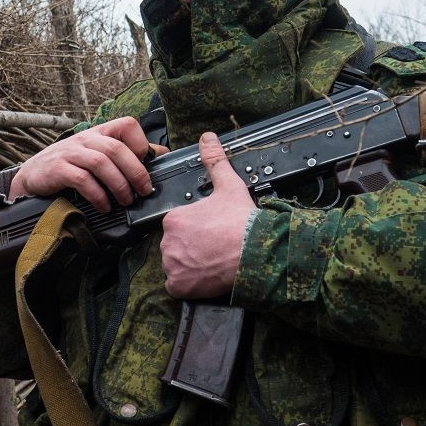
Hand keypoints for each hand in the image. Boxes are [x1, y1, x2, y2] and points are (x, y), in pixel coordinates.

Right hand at [9, 117, 167, 212]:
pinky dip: (98, 195)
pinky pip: (82, 179)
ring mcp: (71, 152)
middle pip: (117, 148)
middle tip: (144, 191)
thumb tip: (160, 153)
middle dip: (136, 172)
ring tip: (126, 201)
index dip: (141, 143)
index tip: (148, 164)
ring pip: (101, 163)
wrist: (33, 176)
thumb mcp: (98, 154)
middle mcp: (86, 138)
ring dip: (119, 185)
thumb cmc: (71, 166)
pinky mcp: (58, 169)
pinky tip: (104, 206)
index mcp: (100, 132)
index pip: (127, 124)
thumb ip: (125, 153)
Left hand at [161, 132, 255, 298]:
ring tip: (212, 261)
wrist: (258, 253)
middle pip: (175, 246)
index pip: (177, 226)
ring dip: (189, 266)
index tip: (211, 232)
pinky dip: (188, 284)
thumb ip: (214, 161)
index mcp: (174, 219)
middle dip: (190, 247)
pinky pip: (177, 286)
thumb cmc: (243, 222)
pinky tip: (206, 276)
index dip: (195, 229)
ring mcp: (173, 266)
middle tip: (214, 247)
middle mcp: (168, 242)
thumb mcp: (229, 186)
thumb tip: (207, 138)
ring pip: (176, 265)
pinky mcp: (180, 286)